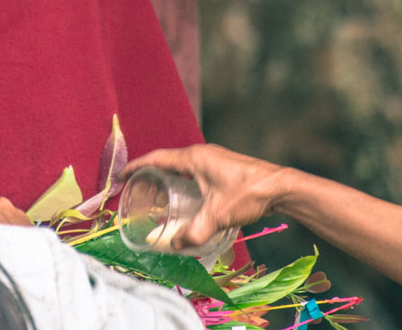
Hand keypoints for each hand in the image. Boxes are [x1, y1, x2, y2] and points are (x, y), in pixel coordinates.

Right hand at [122, 144, 289, 250]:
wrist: (280, 187)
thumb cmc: (247, 194)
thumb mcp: (217, 216)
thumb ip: (194, 233)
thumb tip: (175, 246)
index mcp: (194, 158)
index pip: (156, 158)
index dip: (136, 166)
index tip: (122, 176)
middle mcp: (201, 154)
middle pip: (168, 161)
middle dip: (150, 174)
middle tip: (138, 190)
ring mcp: (213, 160)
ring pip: (183, 167)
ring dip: (168, 178)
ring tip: (159, 196)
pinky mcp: (223, 168)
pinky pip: (195, 172)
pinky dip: (184, 183)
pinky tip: (187, 200)